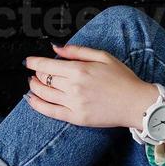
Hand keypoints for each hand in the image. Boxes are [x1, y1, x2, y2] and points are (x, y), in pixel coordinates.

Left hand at [23, 43, 155, 129]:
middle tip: (36, 72)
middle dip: (36, 74)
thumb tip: (56, 48)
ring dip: (34, 88)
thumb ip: (77, 51)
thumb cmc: (123, 79)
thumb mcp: (103, 56)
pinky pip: (50, 111)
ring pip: (44, 94)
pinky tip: (32, 100)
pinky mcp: (76, 118)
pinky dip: (37, 105)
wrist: (136, 103)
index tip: (28, 61)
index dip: (34, 62)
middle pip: (43, 78)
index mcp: (79, 69)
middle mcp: (73, 86)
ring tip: (33, 84)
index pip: (46, 65)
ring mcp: (74, 103)